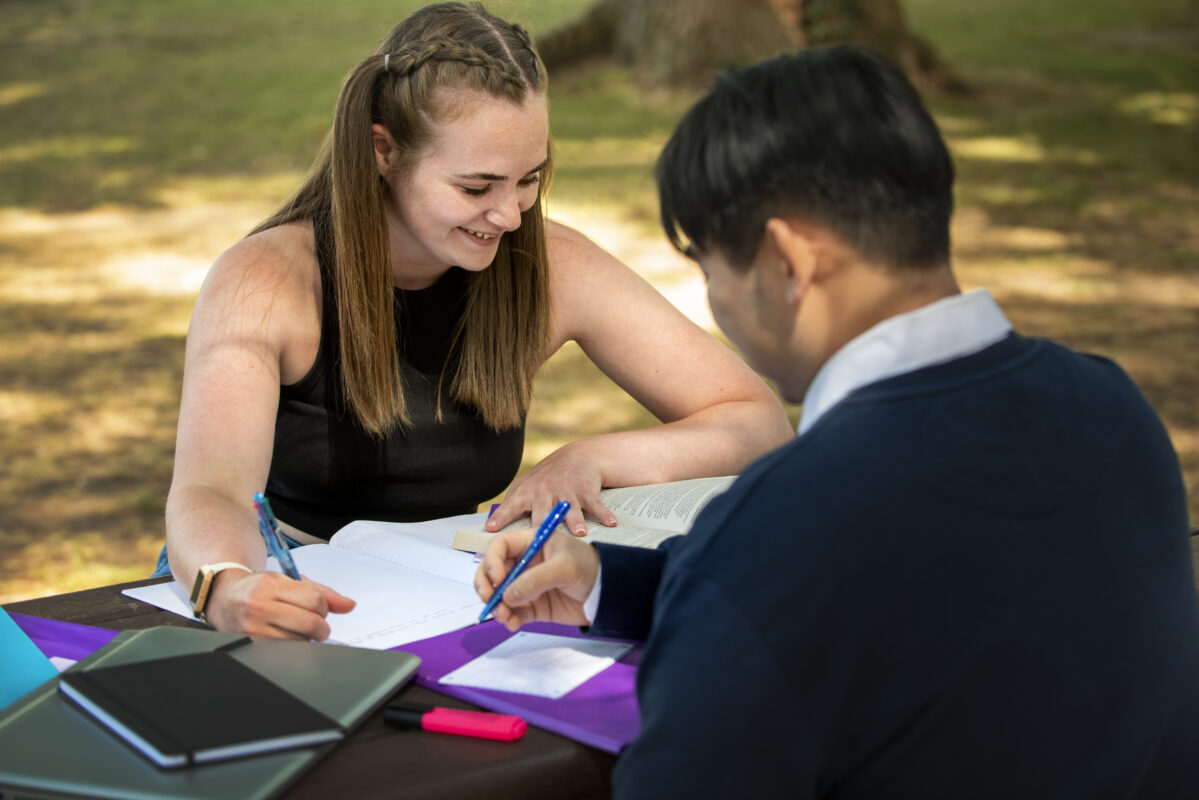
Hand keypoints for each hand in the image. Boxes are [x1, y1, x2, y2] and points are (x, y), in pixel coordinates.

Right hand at [203, 569, 355, 640]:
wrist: (223, 599)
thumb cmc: (259, 590)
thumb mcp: (288, 581)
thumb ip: (321, 592)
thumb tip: (349, 605)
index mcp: (271, 584)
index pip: (314, 599)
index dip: (324, 607)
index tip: (320, 610)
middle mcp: (259, 605)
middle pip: (309, 623)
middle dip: (320, 627)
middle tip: (317, 626)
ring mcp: (252, 628)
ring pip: (299, 641)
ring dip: (306, 639)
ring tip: (297, 630)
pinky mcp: (250, 645)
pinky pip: (284, 652)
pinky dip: (293, 648)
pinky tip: (287, 639)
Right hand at [474, 528, 599, 631]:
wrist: (609, 593)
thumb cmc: (591, 568)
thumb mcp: (565, 567)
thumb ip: (536, 579)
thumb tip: (508, 595)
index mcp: (531, 543)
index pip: (501, 546)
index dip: (492, 560)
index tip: (497, 578)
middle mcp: (525, 563)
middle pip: (492, 571)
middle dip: (486, 585)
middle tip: (489, 598)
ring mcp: (527, 586)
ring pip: (499, 594)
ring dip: (495, 605)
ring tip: (504, 616)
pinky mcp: (533, 606)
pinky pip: (512, 613)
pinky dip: (508, 619)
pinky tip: (513, 623)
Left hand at [486, 443, 616, 535]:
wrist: (577, 457)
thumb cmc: (546, 479)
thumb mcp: (526, 487)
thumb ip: (511, 505)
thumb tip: (490, 529)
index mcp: (527, 493)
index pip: (510, 506)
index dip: (501, 518)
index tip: (491, 529)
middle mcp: (545, 491)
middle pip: (542, 512)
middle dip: (541, 524)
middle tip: (540, 540)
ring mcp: (566, 490)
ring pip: (570, 508)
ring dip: (575, 520)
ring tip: (581, 533)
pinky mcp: (586, 490)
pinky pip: (595, 503)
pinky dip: (604, 514)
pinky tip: (612, 523)